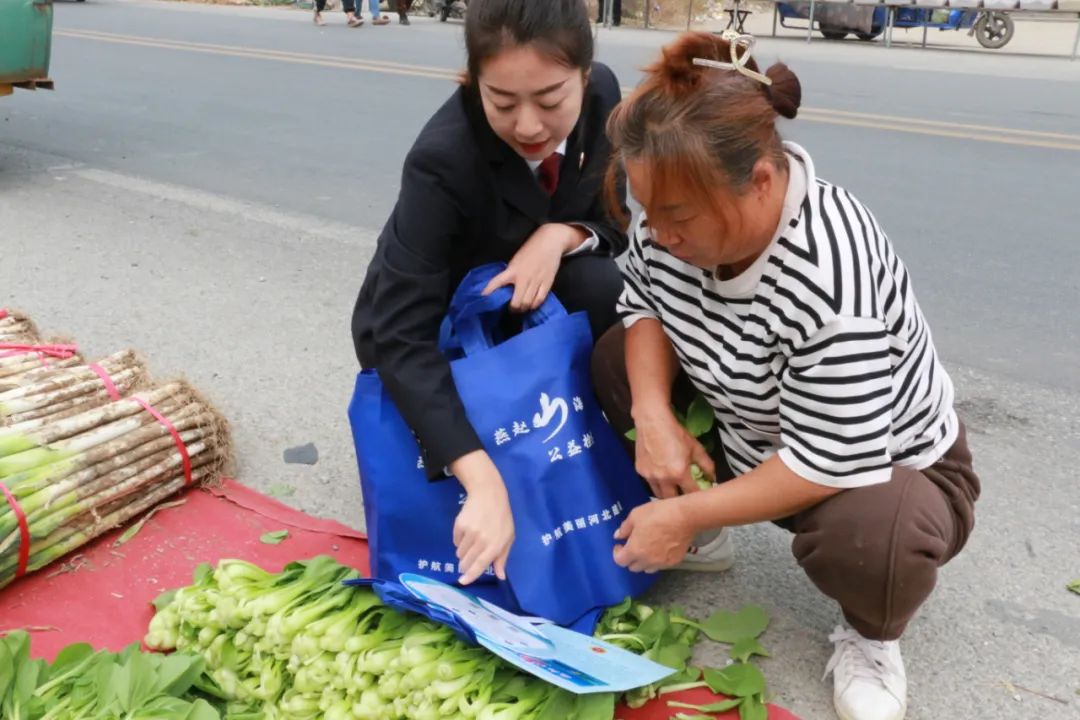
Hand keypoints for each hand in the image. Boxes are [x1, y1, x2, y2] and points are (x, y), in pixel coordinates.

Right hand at [451, 450, 514, 584]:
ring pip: (459, 552)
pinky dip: (460, 540)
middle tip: (469, 560)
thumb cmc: (501, 518)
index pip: (480, 565)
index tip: (462, 582)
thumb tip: (500, 576)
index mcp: (495, 545)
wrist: (489, 494)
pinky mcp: (459, 525)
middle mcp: (481, 540)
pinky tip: (468, 530)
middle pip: (467, 561)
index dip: (470, 576)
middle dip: (466, 564)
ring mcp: (470, 532)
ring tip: (472, 540)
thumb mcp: (508, 537)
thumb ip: (502, 557)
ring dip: (464, 552)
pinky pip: (455, 541)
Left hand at [482, 224, 586, 311]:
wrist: (550, 241)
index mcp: (513, 270)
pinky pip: (539, 300)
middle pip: (516, 302)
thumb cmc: (531, 249)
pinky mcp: (547, 283)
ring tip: (521, 309)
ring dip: (523, 309)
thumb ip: (511, 273)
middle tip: (512, 309)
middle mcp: (523, 277)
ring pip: (528, 303)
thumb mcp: (516, 259)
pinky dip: (534, 305)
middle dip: (513, 308)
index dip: (489, 291)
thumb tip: (506, 287)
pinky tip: (532, 305)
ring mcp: (536, 281)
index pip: (497, 282)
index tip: (483, 298)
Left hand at [612, 498, 695, 572]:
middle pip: (633, 567)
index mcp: (635, 550)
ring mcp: (661, 563)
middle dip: (630, 558)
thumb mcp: (636, 515)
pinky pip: (661, 566)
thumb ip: (624, 528)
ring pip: (647, 568)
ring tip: (646, 548)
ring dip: (643, 561)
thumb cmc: (659, 513)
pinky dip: (657, 560)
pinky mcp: (674, 562)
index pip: (620, 561)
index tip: (620, 545)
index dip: (617, 553)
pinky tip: (659, 548)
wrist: (685, 517)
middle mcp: (647, 561)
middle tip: (633, 545)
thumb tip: (618, 536)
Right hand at [632, 406, 714, 498]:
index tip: (701, 498)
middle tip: (685, 496)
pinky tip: (661, 476)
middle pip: (672, 501)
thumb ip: (706, 465)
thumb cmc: (675, 433)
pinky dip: (656, 483)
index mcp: (679, 473)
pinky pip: (649, 483)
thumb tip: (712, 477)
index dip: (698, 497)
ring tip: (673, 490)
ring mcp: (649, 476)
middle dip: (680, 501)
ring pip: (658, 494)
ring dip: (666, 495)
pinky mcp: (640, 471)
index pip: (691, 494)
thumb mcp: (695, 447)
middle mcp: (663, 479)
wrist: (652, 421)